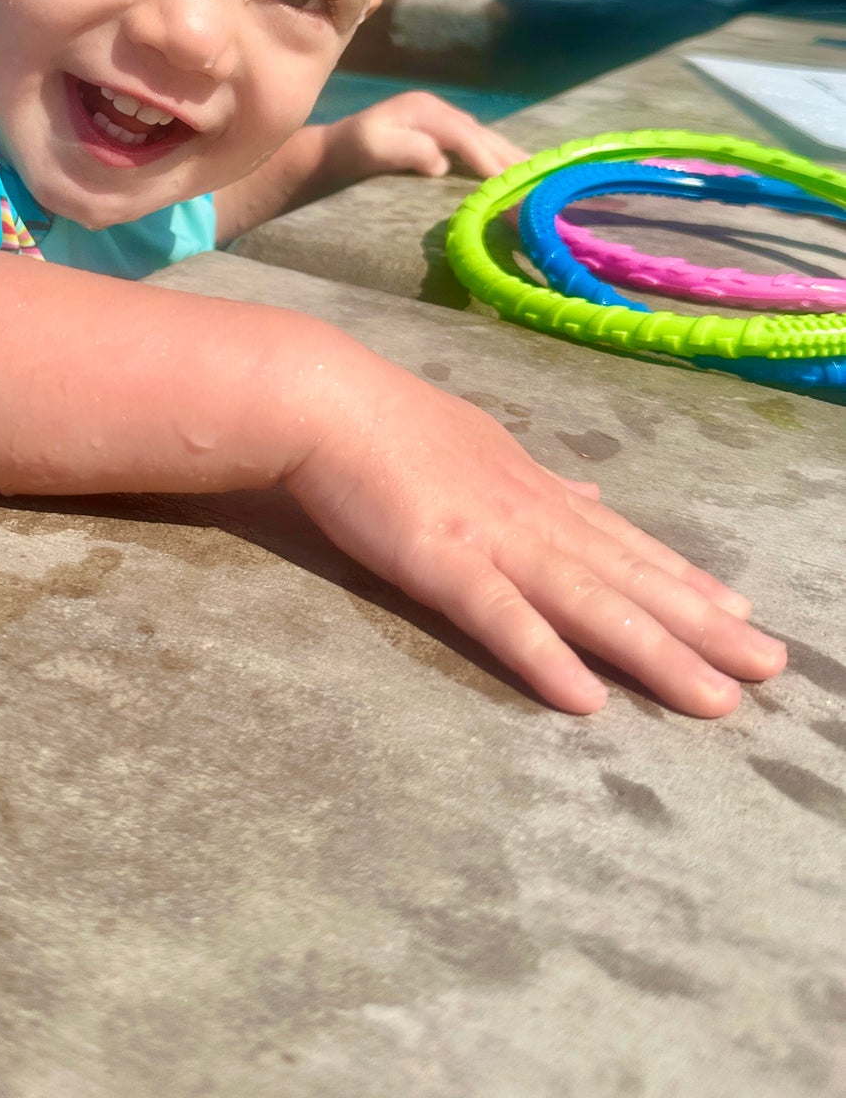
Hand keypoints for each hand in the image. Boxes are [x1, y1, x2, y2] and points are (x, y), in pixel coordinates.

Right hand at [287, 348, 786, 715]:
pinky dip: (546, 656)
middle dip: (704, 628)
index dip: (685, 581)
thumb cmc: (387, 424)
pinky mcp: (442, 562)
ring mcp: (492, 539)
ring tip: (716, 698)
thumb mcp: (480, 443)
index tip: (740, 613)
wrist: (325, 399)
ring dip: (657, 652)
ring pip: (590, 603)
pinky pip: (502, 618)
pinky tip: (587, 697)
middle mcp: (533, 515)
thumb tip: (588, 493)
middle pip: (630, 579)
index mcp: (537, 491)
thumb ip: (537, 480)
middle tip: (772, 668)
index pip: (624, 543)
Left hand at [327, 90, 524, 183]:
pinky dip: (497, 157)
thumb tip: (440, 162)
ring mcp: (442, 119)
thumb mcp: (372, 147)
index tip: (506, 182)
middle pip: (482, 134)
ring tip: (537, 177)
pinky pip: (477, 144)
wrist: (335, 150)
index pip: (464, 135)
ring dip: (509, 157)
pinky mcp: (442, 133)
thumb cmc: (352, 150)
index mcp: (425, 110)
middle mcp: (439, 110)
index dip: (486, 158)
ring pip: (485, 138)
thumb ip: (406, 149)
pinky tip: (514, 171)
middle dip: (509, 157)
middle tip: (538, 182)